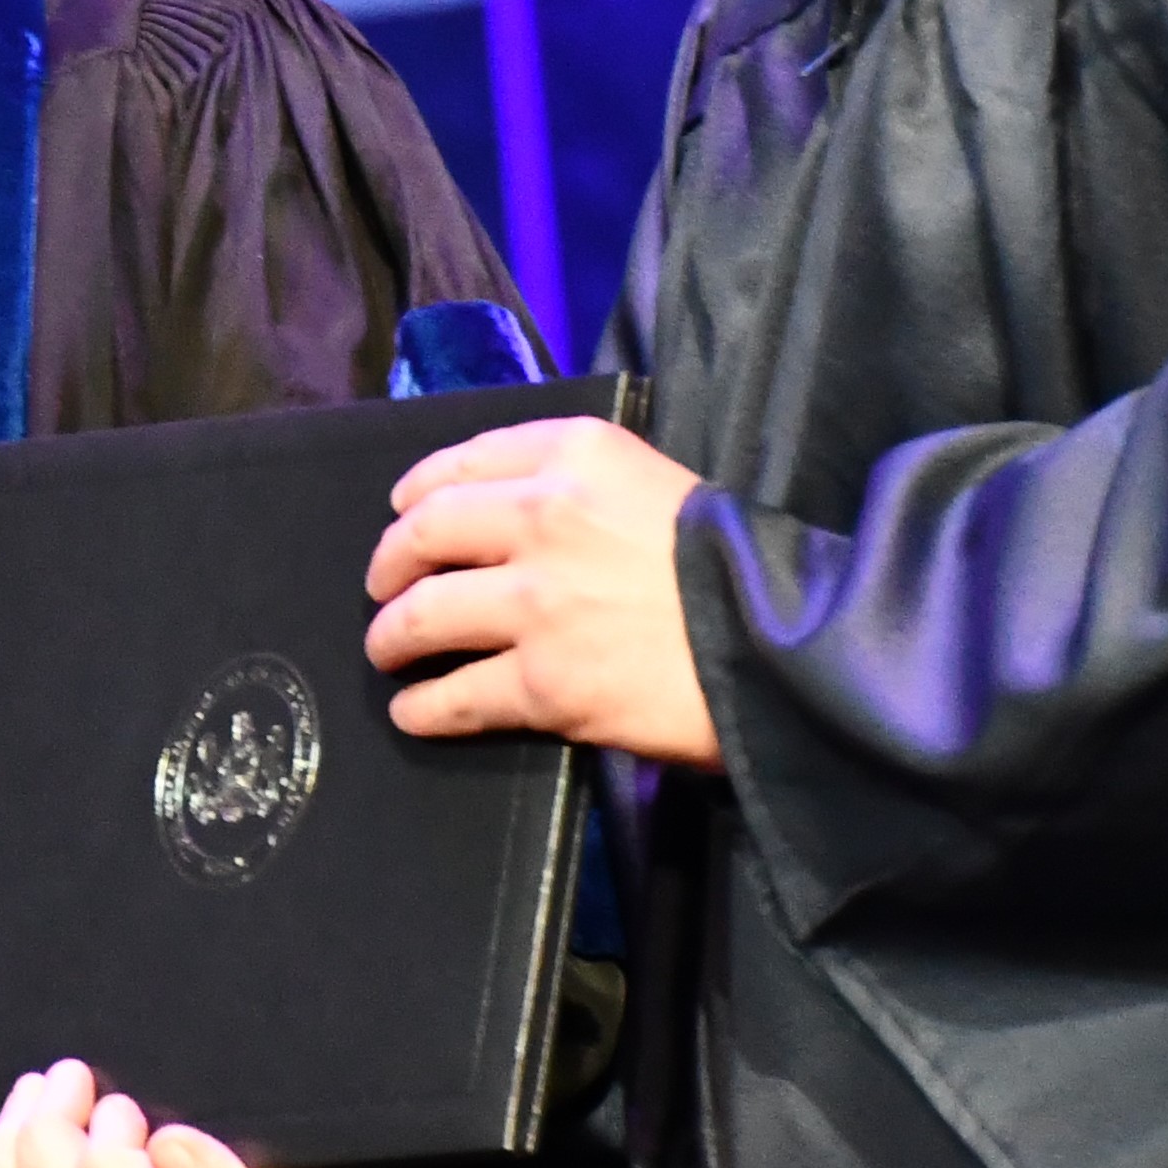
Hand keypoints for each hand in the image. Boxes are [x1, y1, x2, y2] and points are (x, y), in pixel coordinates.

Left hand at [0, 1058, 314, 1167]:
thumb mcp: (238, 1069)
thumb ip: (242, 1076)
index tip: (173, 1135)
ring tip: (62, 1084)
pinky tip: (28, 1103)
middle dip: (113, 1167)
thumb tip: (208, 1079)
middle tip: (110, 1100)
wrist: (143, 1086)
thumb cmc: (203, 1075)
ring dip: (52, 1152)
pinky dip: (9, 1164)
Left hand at [365, 413, 720, 763]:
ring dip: (391, 636)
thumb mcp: (657, 484)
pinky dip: (423, 707)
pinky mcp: (542, 681)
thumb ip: (585, 489)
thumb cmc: (735, 566)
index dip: (418, 490)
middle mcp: (542, 516)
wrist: (784, 645)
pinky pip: (456, 695)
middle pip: (425, 531)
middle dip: (390, 561)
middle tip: (383, 585)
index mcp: (576, 455)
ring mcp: (535, 602)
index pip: (466, 460)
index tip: (403, 510)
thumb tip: (515, 517)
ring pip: (424, 614)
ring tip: (387, 651)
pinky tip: (413, 713)